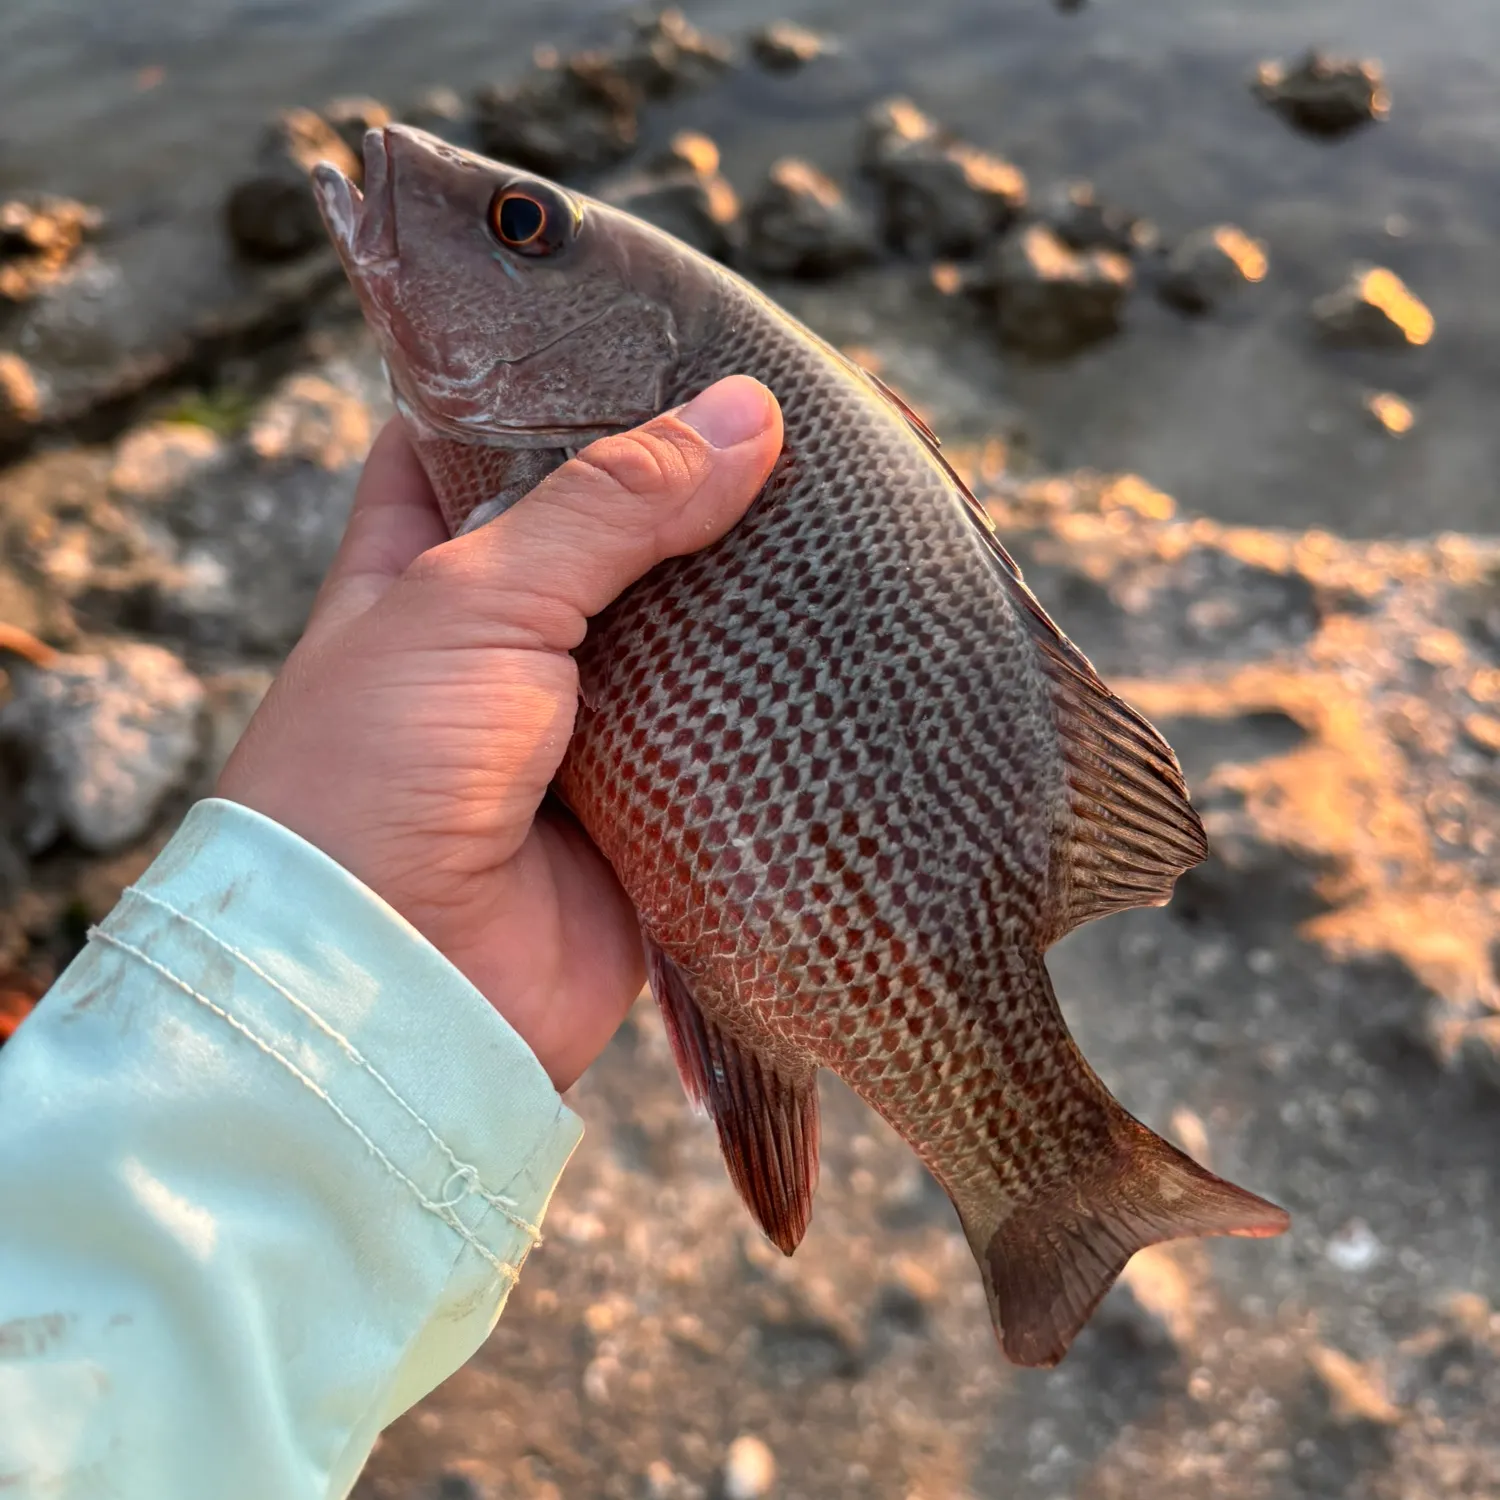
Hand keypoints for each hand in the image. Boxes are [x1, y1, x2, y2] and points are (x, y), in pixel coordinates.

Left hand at [217, 376, 782, 1088]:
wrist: (396, 994)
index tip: (643, 333)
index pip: (473, 445)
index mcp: (420, 571)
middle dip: (680, 491)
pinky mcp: (644, 810)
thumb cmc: (379, 774)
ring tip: (837, 510)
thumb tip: (746, 416)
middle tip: (781, 418)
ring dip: (739, 597)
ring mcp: (575, 730)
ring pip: (674, 637)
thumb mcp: (475, 600)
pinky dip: (769, 704)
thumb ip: (611, 506)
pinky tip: (840, 640)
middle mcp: (498, 645)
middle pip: (601, 539)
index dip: (545, 387)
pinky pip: (720, 739)